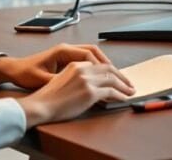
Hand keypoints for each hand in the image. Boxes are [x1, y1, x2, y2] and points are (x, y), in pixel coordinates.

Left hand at [0, 43, 116, 89]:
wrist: (14, 69)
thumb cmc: (26, 73)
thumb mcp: (43, 80)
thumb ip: (62, 81)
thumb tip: (80, 87)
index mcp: (62, 51)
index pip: (89, 54)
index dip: (102, 66)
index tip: (111, 77)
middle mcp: (67, 49)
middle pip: (94, 52)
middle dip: (109, 64)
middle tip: (121, 77)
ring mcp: (67, 53)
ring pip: (92, 55)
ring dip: (104, 65)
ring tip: (116, 77)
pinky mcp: (66, 59)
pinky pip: (86, 59)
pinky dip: (96, 67)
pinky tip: (102, 77)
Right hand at [16, 61, 134, 127]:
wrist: (41, 105)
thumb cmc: (48, 98)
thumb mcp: (61, 81)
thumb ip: (75, 79)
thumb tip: (88, 86)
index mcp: (74, 64)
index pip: (97, 65)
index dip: (109, 71)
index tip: (116, 77)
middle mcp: (82, 69)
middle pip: (108, 69)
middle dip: (121, 76)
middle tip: (128, 83)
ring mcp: (86, 80)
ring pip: (112, 79)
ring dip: (124, 85)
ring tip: (130, 91)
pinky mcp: (90, 92)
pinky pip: (111, 92)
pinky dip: (120, 94)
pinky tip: (124, 98)